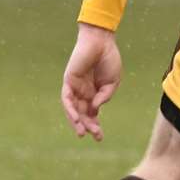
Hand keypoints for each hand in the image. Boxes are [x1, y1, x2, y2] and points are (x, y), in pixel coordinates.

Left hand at [60, 23, 121, 140]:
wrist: (101, 41)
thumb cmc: (109, 59)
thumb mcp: (113, 82)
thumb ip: (105, 96)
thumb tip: (96, 108)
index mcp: (94, 93)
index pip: (92, 113)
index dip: (95, 125)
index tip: (100, 137)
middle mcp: (83, 92)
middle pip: (82, 113)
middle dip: (88, 126)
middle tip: (95, 136)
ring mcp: (75, 87)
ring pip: (73, 109)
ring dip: (77, 122)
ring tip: (82, 133)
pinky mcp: (68, 81)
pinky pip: (67, 98)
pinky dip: (70, 109)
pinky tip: (76, 118)